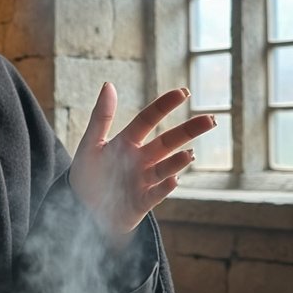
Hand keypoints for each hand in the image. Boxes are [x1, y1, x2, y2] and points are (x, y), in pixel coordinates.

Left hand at [68, 82, 215, 238]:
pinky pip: (155, 195)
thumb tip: (108, 84)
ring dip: (177, 161)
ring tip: (189, 154)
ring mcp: (143, 181)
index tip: (184, 92)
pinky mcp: (141, 203)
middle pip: (168, 142)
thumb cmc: (87, 174)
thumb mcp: (90, 144)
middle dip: (189, 131)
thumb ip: (101, 117)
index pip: (149, 119)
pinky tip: (173, 180)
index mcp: (127, 142)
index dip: (165, 106)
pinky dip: (164, 188)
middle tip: (210, 120)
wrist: (82, 208)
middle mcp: (140, 160)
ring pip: (165, 168)